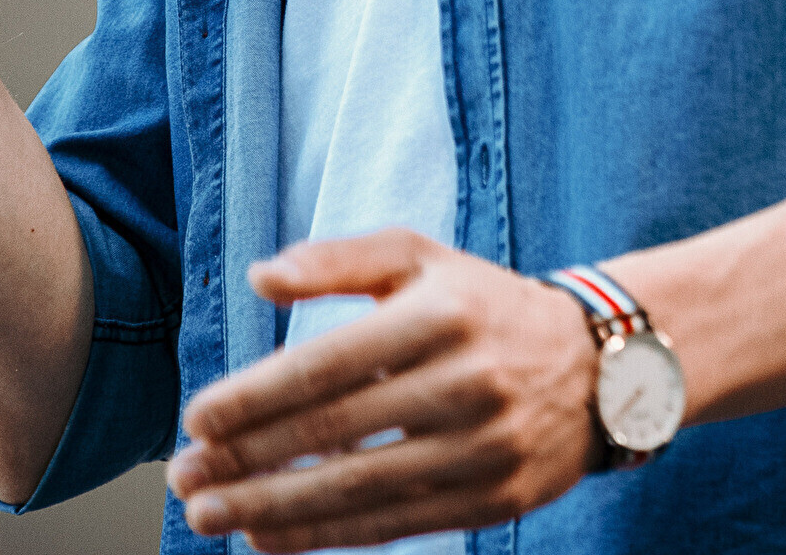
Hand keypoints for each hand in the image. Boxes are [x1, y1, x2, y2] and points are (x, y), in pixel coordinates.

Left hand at [168, 230, 601, 550]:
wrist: (600, 366)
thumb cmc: (483, 306)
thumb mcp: (422, 259)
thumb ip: (338, 261)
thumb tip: (260, 279)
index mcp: (442, 313)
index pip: (328, 364)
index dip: (254, 398)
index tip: (196, 421)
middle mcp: (466, 380)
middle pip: (334, 433)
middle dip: (247, 462)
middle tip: (185, 478)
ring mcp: (484, 446)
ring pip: (358, 489)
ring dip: (272, 510)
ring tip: (211, 516)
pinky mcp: (495, 499)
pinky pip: (393, 525)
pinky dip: (323, 537)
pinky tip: (269, 538)